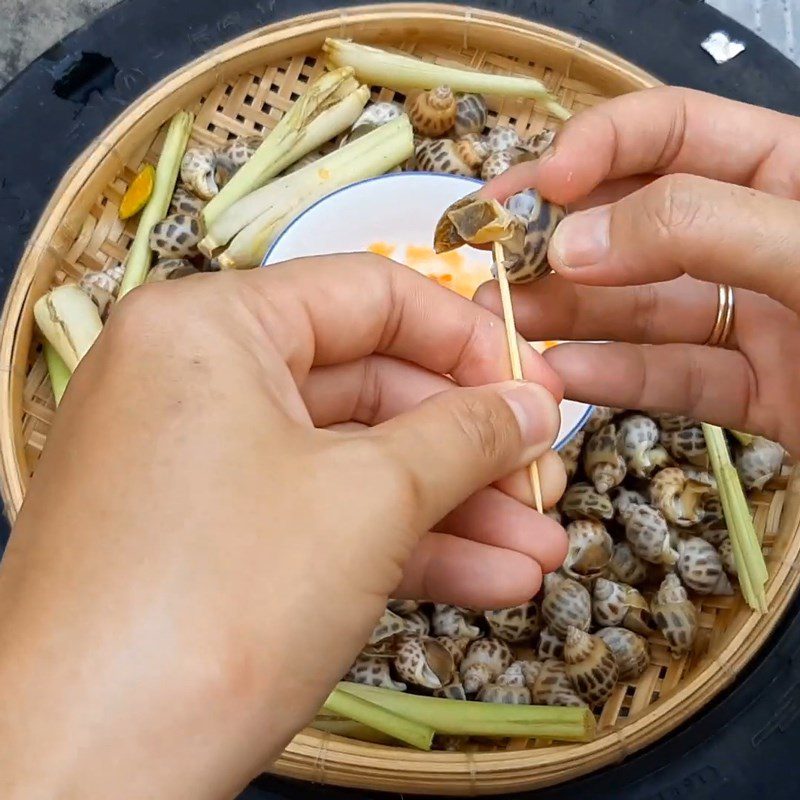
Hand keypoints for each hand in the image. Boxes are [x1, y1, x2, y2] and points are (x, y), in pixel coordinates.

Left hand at [0, 256, 565, 799]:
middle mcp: (196, 380)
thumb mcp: (370, 498)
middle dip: (471, 447)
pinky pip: (322, 519)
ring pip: (354, 465)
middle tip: (546, 486)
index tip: (541, 391)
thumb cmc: (222, 598)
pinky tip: (490, 579)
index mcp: (212, 327)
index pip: (370, 295)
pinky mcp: (209, 540)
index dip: (469, 341)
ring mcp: (201, 465)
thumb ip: (466, 434)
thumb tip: (533, 405)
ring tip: (539, 551)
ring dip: (453, 509)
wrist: (86, 773)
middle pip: (370, 388)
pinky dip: (404, 547)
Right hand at [479, 87, 799, 455]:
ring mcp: (760, 319)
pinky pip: (673, 376)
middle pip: (638, 225)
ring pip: (643, 308)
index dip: (598, 149)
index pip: (673, 132)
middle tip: (491, 264)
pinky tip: (562, 374)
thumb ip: (702, 229)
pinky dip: (615, 377)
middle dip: (561, 243)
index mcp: (794, 175)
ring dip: (571, 315)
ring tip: (506, 324)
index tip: (537, 189)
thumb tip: (578, 239)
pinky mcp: (758, 392)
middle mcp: (764, 241)